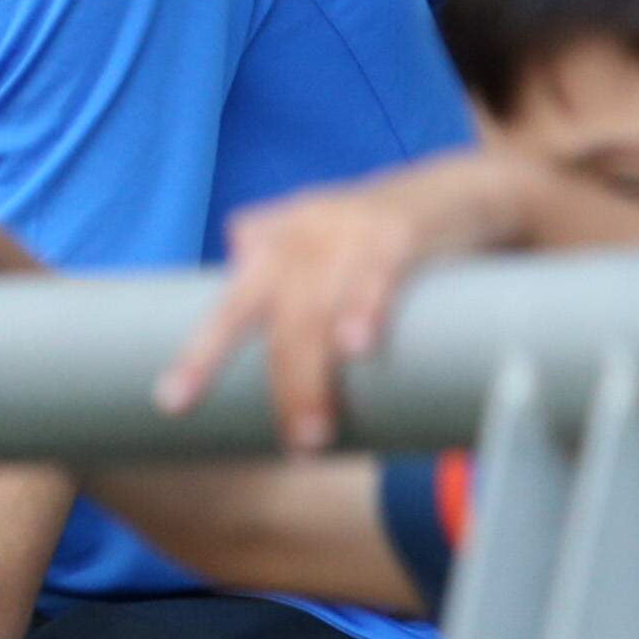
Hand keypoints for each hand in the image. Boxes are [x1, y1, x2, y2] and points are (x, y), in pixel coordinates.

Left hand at [157, 154, 533, 450]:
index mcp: (276, 242)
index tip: (171, 404)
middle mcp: (300, 230)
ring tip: (314, 435)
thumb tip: (267, 375)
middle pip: (262, 308)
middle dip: (272, 381)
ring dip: (311, 374)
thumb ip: (288, 300)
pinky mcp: (398, 228)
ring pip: (313, 306)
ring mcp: (345, 226)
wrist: (467, 191)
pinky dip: (363, 307)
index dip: (201, 354)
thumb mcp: (326, 260)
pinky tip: (356, 347)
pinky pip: (375, 270)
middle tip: (289, 447)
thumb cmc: (385, 246)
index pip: (230, 302)